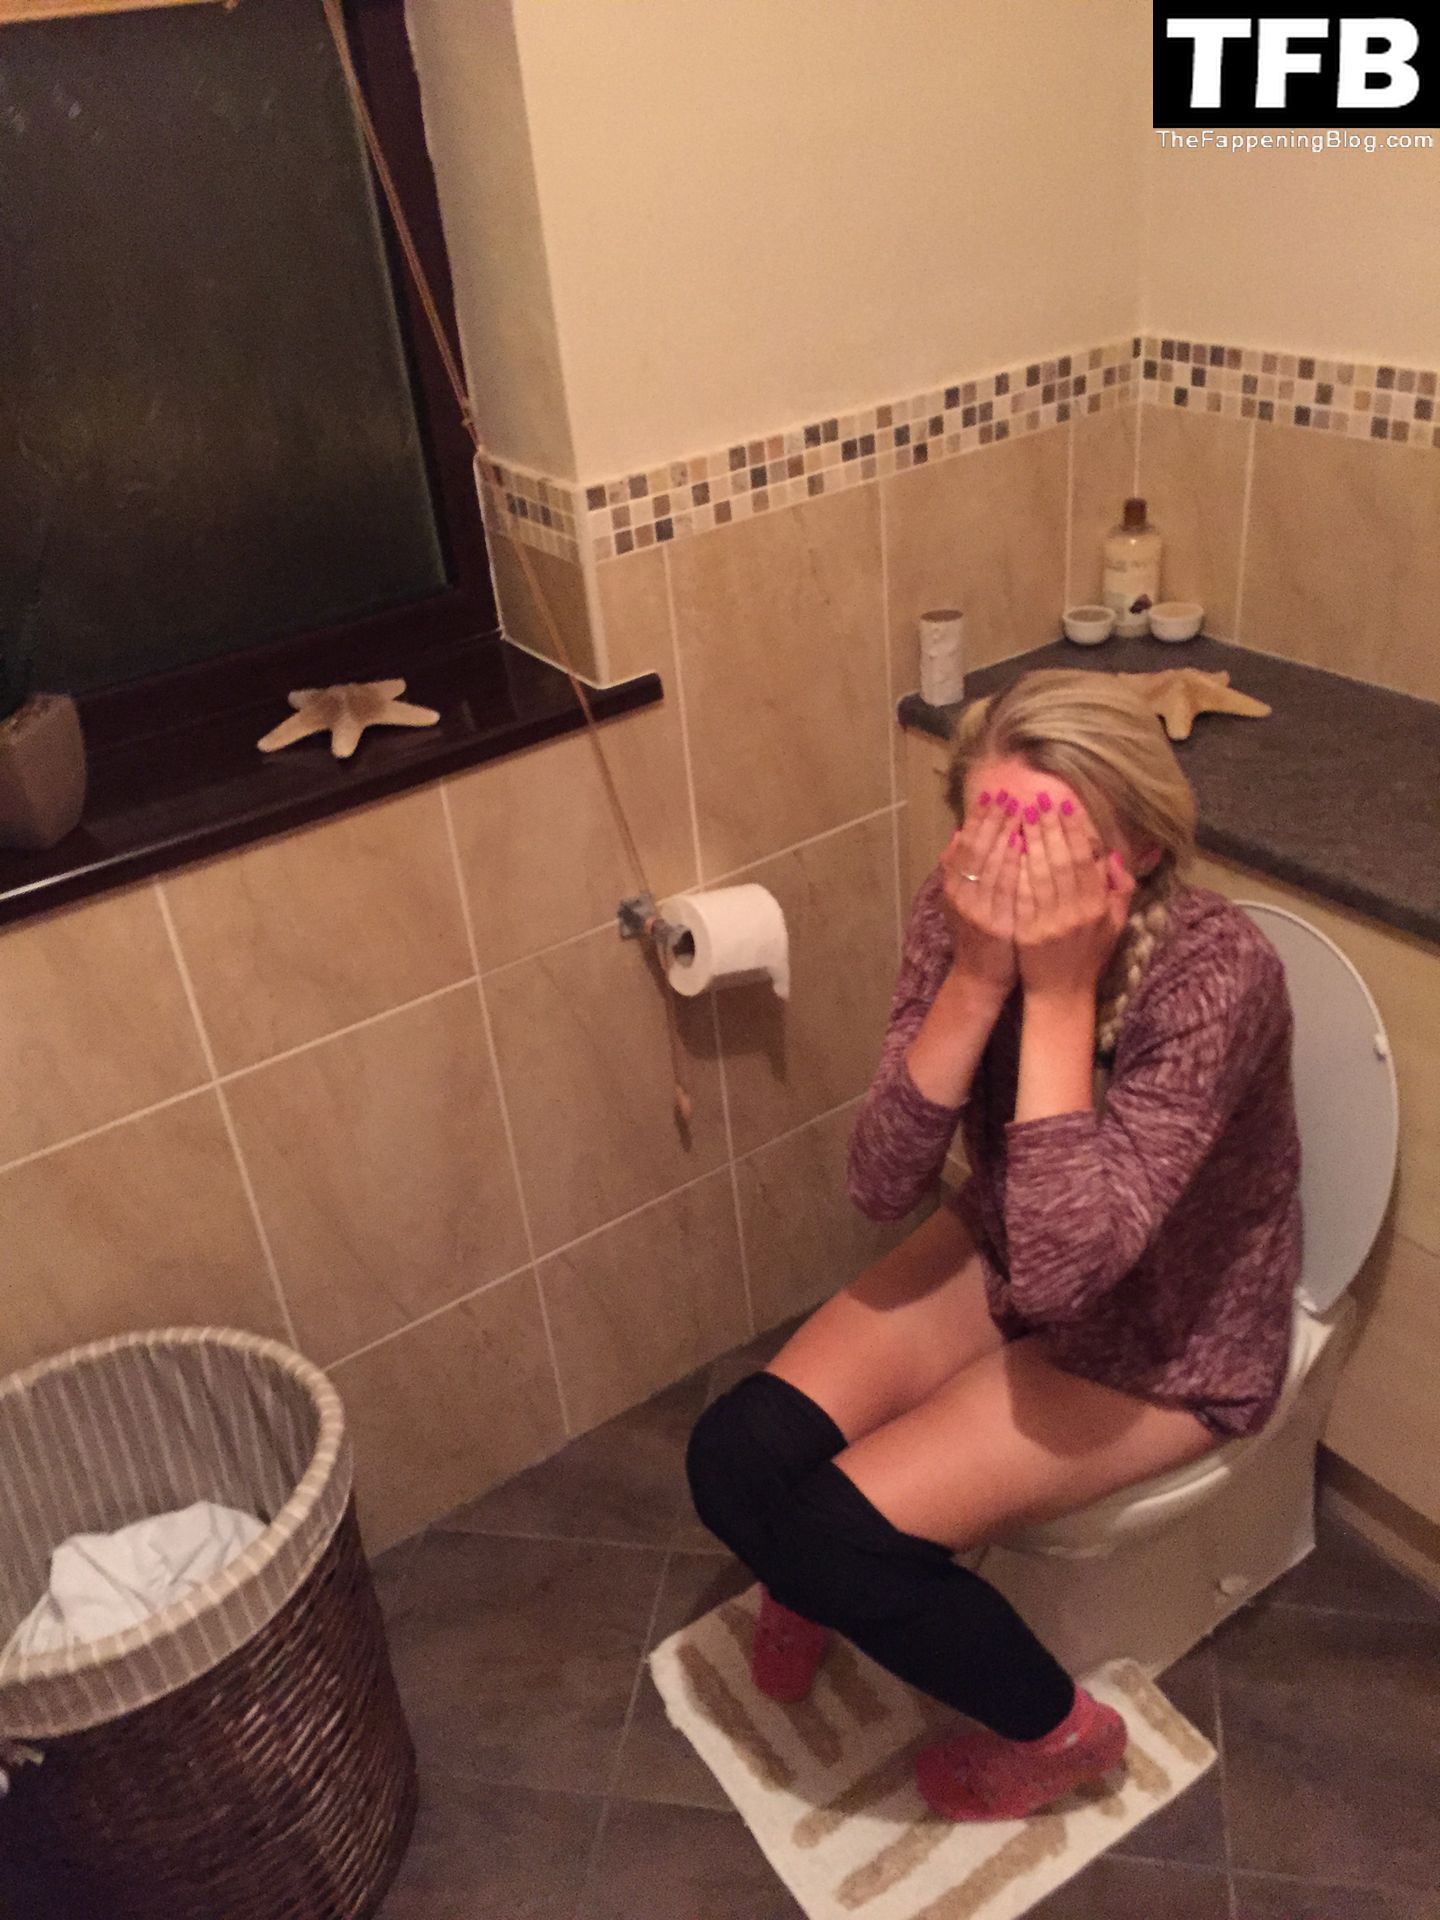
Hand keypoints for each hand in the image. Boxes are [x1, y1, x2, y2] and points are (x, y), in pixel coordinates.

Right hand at [938, 790, 1024, 999]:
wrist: (981, 976)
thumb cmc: (978, 934)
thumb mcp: (960, 900)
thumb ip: (956, 869)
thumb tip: (955, 834)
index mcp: (953, 886)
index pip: (965, 844)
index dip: (979, 818)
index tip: (994, 794)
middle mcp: (961, 895)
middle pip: (977, 849)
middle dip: (993, 820)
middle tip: (1010, 793)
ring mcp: (977, 911)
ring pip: (991, 865)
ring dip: (1005, 835)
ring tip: (1020, 810)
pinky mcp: (996, 925)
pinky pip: (1006, 889)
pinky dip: (1013, 865)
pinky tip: (1024, 846)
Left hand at [1013, 792, 1135, 998]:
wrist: (1063, 994)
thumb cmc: (1089, 955)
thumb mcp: (1114, 924)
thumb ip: (1119, 889)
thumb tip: (1111, 856)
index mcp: (1097, 907)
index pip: (1084, 860)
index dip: (1073, 831)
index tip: (1064, 806)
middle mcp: (1076, 913)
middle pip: (1060, 861)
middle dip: (1049, 828)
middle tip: (1037, 800)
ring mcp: (1050, 923)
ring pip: (1039, 874)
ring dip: (1030, 841)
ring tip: (1020, 815)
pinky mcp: (1028, 932)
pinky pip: (1021, 895)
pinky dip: (1015, 869)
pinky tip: (1007, 848)